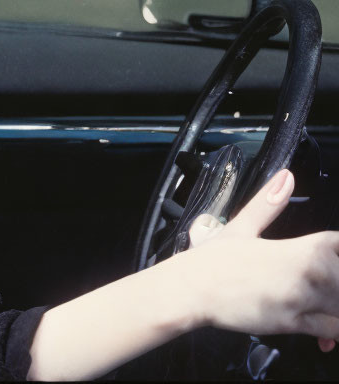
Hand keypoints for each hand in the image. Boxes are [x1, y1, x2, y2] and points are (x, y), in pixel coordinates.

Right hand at [180, 169, 338, 351]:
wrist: (189, 289)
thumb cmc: (212, 261)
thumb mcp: (242, 227)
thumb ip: (269, 204)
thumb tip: (286, 176)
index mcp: (305, 247)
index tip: (331, 263)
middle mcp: (311, 271)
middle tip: (327, 289)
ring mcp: (303, 298)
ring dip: (338, 308)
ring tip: (327, 309)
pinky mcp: (293, 323)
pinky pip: (333, 331)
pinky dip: (334, 334)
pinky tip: (325, 335)